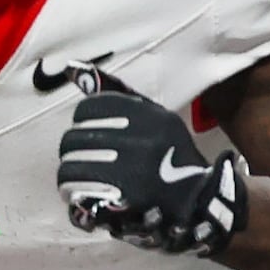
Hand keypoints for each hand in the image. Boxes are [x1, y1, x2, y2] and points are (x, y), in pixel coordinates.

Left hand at [59, 85, 248, 258]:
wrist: (201, 200)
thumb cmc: (172, 157)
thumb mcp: (157, 120)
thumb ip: (119, 99)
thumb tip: (72, 69)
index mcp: (149, 116)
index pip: (91, 108)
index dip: (81, 122)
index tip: (85, 133)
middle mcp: (142, 141)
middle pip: (77, 139)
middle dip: (70, 153)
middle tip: (75, 161)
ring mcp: (134, 171)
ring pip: (73, 168)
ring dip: (68, 177)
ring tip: (72, 183)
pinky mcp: (127, 200)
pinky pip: (82, 193)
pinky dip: (74, 195)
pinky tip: (79, 197)